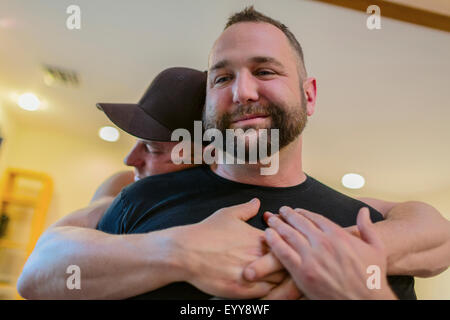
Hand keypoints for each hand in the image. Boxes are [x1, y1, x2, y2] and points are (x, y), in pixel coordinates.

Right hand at [175, 199, 283, 298]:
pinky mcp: (242, 290)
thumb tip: (257, 202)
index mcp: (259, 238)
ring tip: (280, 280)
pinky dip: (270, 292)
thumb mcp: (227, 215)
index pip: (287, 244)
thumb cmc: (206, 232)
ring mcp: (251, 274)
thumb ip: (246, 209)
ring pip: (280, 281)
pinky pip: (267, 294)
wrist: (185, 252)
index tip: (285, 250)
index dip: (289, 248)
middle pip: (288, 264)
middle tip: (288, 267)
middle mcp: (258, 256)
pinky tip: (266, 288)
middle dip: (290, 265)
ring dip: (282, 280)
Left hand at [264, 207, 396, 299]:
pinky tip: (268, 235)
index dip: (303, 212)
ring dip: (278, 224)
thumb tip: (364, 211)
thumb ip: (367, 227)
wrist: (365, 302)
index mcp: (339, 235)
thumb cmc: (372, 277)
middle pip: (300, 223)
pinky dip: (273, 241)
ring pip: (289, 234)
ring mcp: (312, 257)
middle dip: (288, 214)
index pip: (315, 217)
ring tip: (271, 219)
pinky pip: (283, 252)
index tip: (296, 210)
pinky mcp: (302, 272)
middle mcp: (324, 243)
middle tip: (280, 211)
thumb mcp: (376, 248)